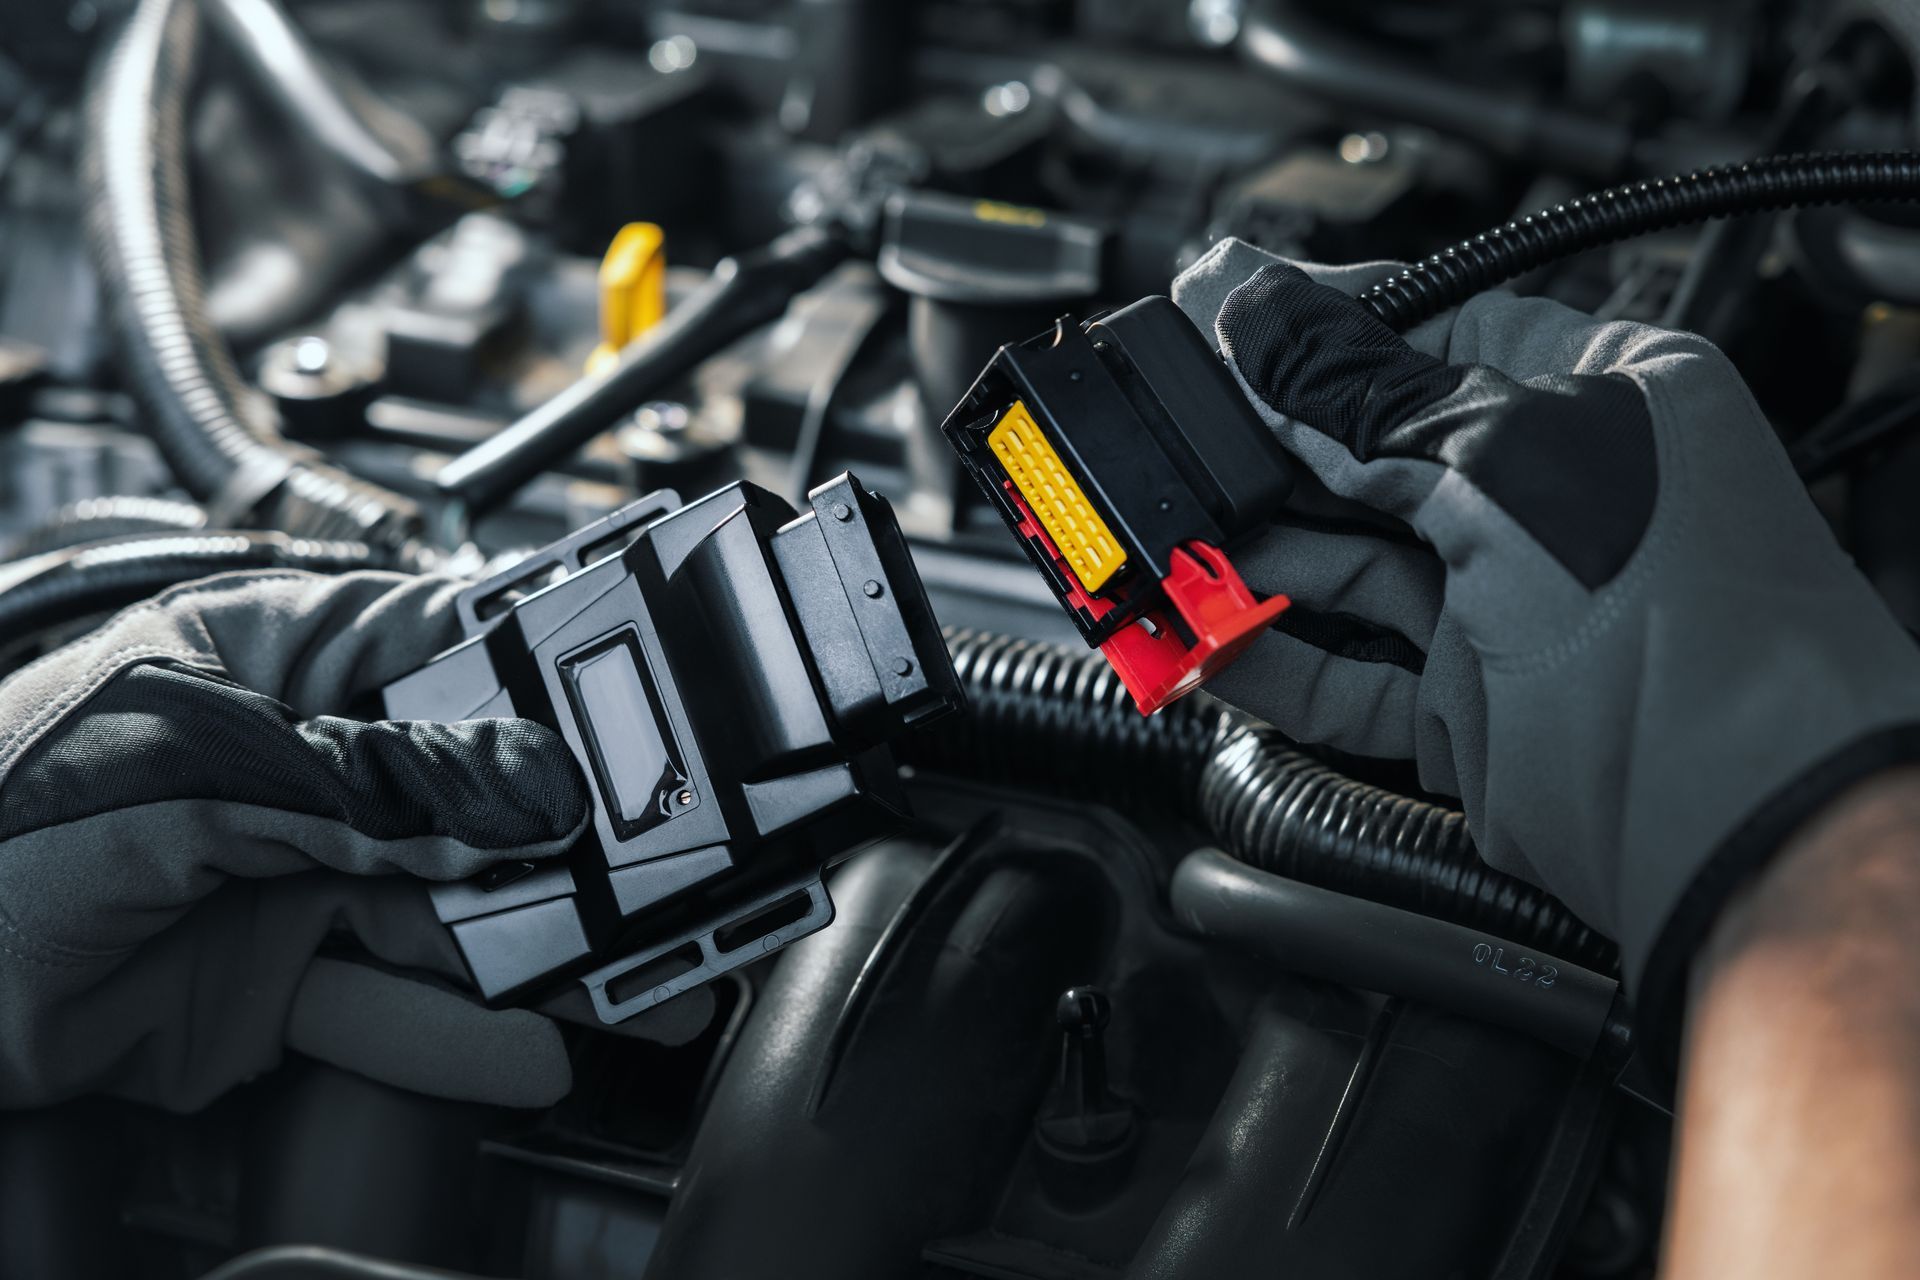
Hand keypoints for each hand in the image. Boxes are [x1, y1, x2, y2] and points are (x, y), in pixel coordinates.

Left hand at [0, 569, 587, 1110]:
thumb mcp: (191, 775)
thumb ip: (367, 789)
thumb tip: (517, 793)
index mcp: (274, 655)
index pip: (445, 640)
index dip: (546, 670)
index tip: (642, 704)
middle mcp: (305, 756)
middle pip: (469, 786)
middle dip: (568, 825)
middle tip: (663, 855)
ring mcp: (300, 868)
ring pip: (451, 899)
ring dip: (543, 937)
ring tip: (635, 967)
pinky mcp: (287, 973)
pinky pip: (399, 998)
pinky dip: (466, 1031)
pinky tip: (536, 1045)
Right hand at [1172, 238, 1919, 1050]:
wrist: (1738, 823)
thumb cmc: (1691, 623)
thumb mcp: (1504, 464)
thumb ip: (1361, 394)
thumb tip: (1257, 317)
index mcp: (1603, 397)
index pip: (1431, 328)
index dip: (1317, 324)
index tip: (1219, 317)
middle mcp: (1556, 495)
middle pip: (1372, 450)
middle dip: (1265, 447)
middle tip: (1170, 434)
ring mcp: (1510, 605)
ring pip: (1347, 565)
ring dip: (1252, 558)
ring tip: (1169, 543)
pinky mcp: (1472, 707)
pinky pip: (1348, 673)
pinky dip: (1274, 659)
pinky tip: (1211, 639)